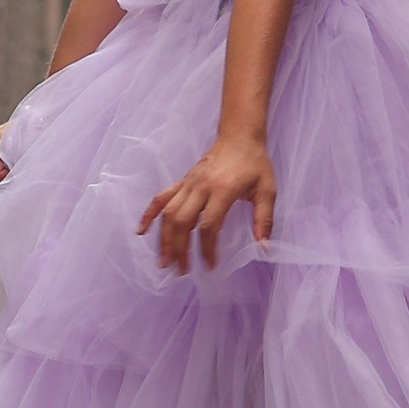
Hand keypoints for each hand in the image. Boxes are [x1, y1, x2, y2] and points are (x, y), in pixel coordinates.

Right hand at [140, 132, 274, 273]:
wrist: (239, 136)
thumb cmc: (255, 164)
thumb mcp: (267, 190)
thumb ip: (264, 219)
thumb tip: (263, 248)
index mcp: (222, 190)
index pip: (208, 224)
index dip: (207, 248)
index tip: (210, 266)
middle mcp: (200, 187)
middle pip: (183, 221)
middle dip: (180, 249)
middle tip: (182, 272)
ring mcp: (188, 183)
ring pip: (169, 213)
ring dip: (164, 238)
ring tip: (164, 262)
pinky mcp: (182, 181)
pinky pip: (161, 198)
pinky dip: (149, 214)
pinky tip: (141, 231)